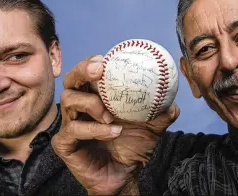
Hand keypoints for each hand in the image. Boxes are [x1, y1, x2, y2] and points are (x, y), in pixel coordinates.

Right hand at [52, 55, 179, 194]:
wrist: (124, 178)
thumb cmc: (132, 149)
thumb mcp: (151, 129)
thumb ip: (160, 114)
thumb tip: (172, 103)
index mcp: (95, 98)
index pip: (87, 74)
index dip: (92, 62)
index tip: (104, 58)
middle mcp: (79, 109)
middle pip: (70, 80)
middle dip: (82, 71)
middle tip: (99, 71)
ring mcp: (69, 125)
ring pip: (69, 101)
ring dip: (91, 104)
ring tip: (110, 115)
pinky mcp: (64, 143)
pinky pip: (73, 130)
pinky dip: (94, 129)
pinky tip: (113, 132)